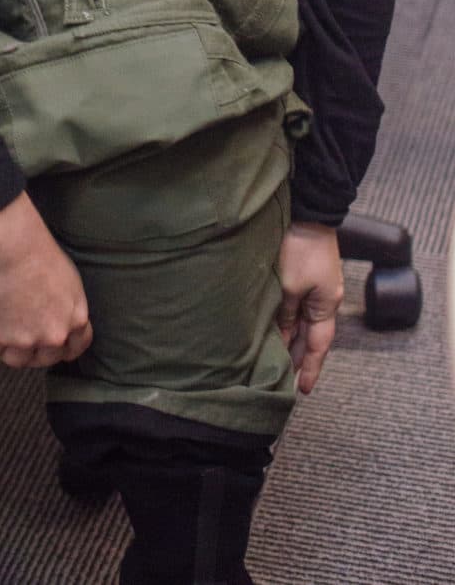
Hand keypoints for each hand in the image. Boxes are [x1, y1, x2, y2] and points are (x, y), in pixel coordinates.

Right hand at [0, 192, 92, 368]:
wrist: (8, 244)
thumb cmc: (37, 250)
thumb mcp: (68, 278)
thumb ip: (66, 305)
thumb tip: (58, 316)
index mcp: (75, 318)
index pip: (76, 347)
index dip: (63, 346)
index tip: (53, 344)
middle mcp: (53, 335)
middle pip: (45, 358)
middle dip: (34, 349)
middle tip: (22, 332)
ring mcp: (24, 339)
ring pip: (16, 359)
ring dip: (9, 347)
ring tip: (2, 326)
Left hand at [276, 221, 343, 394]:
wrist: (309, 212)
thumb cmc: (301, 247)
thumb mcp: (290, 285)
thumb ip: (286, 313)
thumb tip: (282, 334)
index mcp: (327, 305)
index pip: (318, 345)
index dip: (309, 367)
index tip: (302, 389)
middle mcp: (325, 299)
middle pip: (311, 336)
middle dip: (298, 358)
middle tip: (284, 381)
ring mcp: (316, 287)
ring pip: (302, 322)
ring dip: (290, 339)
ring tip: (276, 361)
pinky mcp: (305, 275)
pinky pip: (297, 307)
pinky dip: (287, 321)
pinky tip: (275, 327)